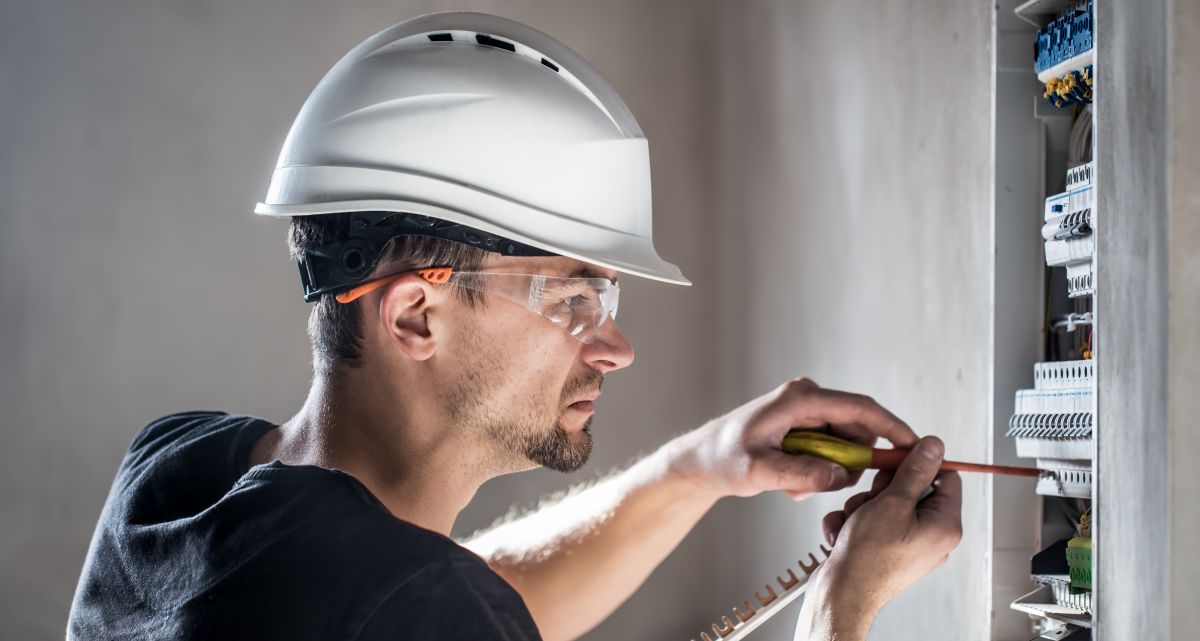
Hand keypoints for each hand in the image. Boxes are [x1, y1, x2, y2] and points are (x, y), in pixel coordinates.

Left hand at [668, 378, 918, 500]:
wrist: (701, 461)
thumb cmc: (723, 459)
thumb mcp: (760, 471)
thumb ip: (801, 473)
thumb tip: (840, 475)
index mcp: (801, 398)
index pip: (861, 408)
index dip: (892, 427)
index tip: (915, 447)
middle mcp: (808, 398)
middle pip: (857, 431)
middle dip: (848, 464)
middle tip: (819, 488)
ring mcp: (807, 411)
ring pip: (845, 446)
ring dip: (829, 471)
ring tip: (795, 486)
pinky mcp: (805, 425)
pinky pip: (831, 451)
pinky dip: (818, 471)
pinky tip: (791, 482)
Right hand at [796, 437, 962, 639]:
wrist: (842, 595)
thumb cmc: (869, 559)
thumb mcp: (893, 502)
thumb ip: (914, 471)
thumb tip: (933, 447)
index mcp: (945, 524)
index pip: (946, 477)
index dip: (920, 463)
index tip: (898, 458)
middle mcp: (932, 536)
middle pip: (912, 488)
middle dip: (883, 489)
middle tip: (872, 499)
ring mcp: (908, 544)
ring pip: (886, 503)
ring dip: (863, 505)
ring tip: (854, 522)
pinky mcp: (886, 550)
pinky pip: (873, 522)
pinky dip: (855, 522)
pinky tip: (844, 533)